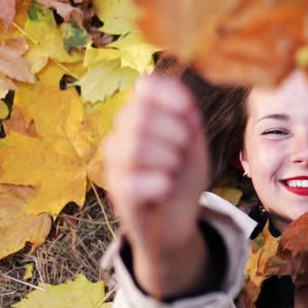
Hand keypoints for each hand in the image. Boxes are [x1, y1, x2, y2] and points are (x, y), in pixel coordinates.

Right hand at [103, 73, 211, 297]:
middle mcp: (120, 137)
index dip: (169, 94)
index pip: (144, 87)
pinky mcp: (119, 196)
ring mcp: (115, 166)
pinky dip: (159, 184)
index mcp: (139, 117)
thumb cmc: (182, 175)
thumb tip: (183, 99)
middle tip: (183, 148)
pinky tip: (167, 188)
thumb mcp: (192, 141)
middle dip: (172, 131)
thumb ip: (187, 116)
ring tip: (173, 169)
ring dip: (167, 157)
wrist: (178, 220)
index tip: (189, 112)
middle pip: (138, 116)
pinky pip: (133, 182)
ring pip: (134, 147)